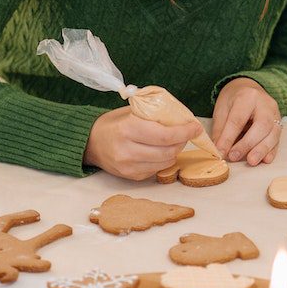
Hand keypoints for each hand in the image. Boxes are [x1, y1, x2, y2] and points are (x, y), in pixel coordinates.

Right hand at [84, 106, 201, 179]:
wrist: (91, 142)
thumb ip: (155, 114)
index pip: (165, 135)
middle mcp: (127, 151)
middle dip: (182, 142)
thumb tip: (182, 117)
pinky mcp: (130, 176)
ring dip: (175, 152)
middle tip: (186, 134)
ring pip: (165, 163)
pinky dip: (164, 161)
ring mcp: (128, 166)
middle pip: (167, 151)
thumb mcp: (132, 111)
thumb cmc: (115, 123)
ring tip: (174, 142)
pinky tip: (162, 151)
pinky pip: (156, 170)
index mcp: (128, 129)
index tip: (195, 127)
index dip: (184, 132)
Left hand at [211, 78, 281, 164]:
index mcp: (247, 96)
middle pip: (261, 125)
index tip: (221, 153)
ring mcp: (275, 113)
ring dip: (262, 149)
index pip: (238, 119)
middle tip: (235, 157)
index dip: (228, 138)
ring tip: (251, 161)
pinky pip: (278, 138)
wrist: (249, 89)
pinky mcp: (280, 123)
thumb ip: (221, 130)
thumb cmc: (233, 100)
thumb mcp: (222, 110)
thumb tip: (219, 151)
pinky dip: (271, 150)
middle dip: (248, 144)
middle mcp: (265, 104)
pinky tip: (265, 160)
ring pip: (273, 133)